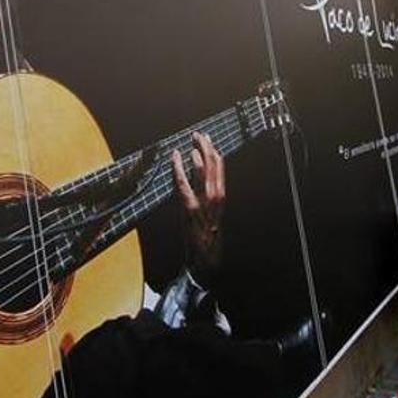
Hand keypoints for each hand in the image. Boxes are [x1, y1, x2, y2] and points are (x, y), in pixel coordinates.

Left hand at [172, 132, 225, 280]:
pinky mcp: (189, 208)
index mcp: (221, 198)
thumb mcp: (212, 218)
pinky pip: (183, 183)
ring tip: (192, 142)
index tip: (208, 141)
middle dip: (206, 147)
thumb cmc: (206, 241)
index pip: (220, 169)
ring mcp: (203, 203)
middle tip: (199, 135)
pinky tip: (176, 156)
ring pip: (202, 171)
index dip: (214, 152)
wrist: (204, 262)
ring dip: (197, 153)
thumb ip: (208, 201)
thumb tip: (202, 186)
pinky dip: (179, 167)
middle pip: (213, 166)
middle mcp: (215, 198)